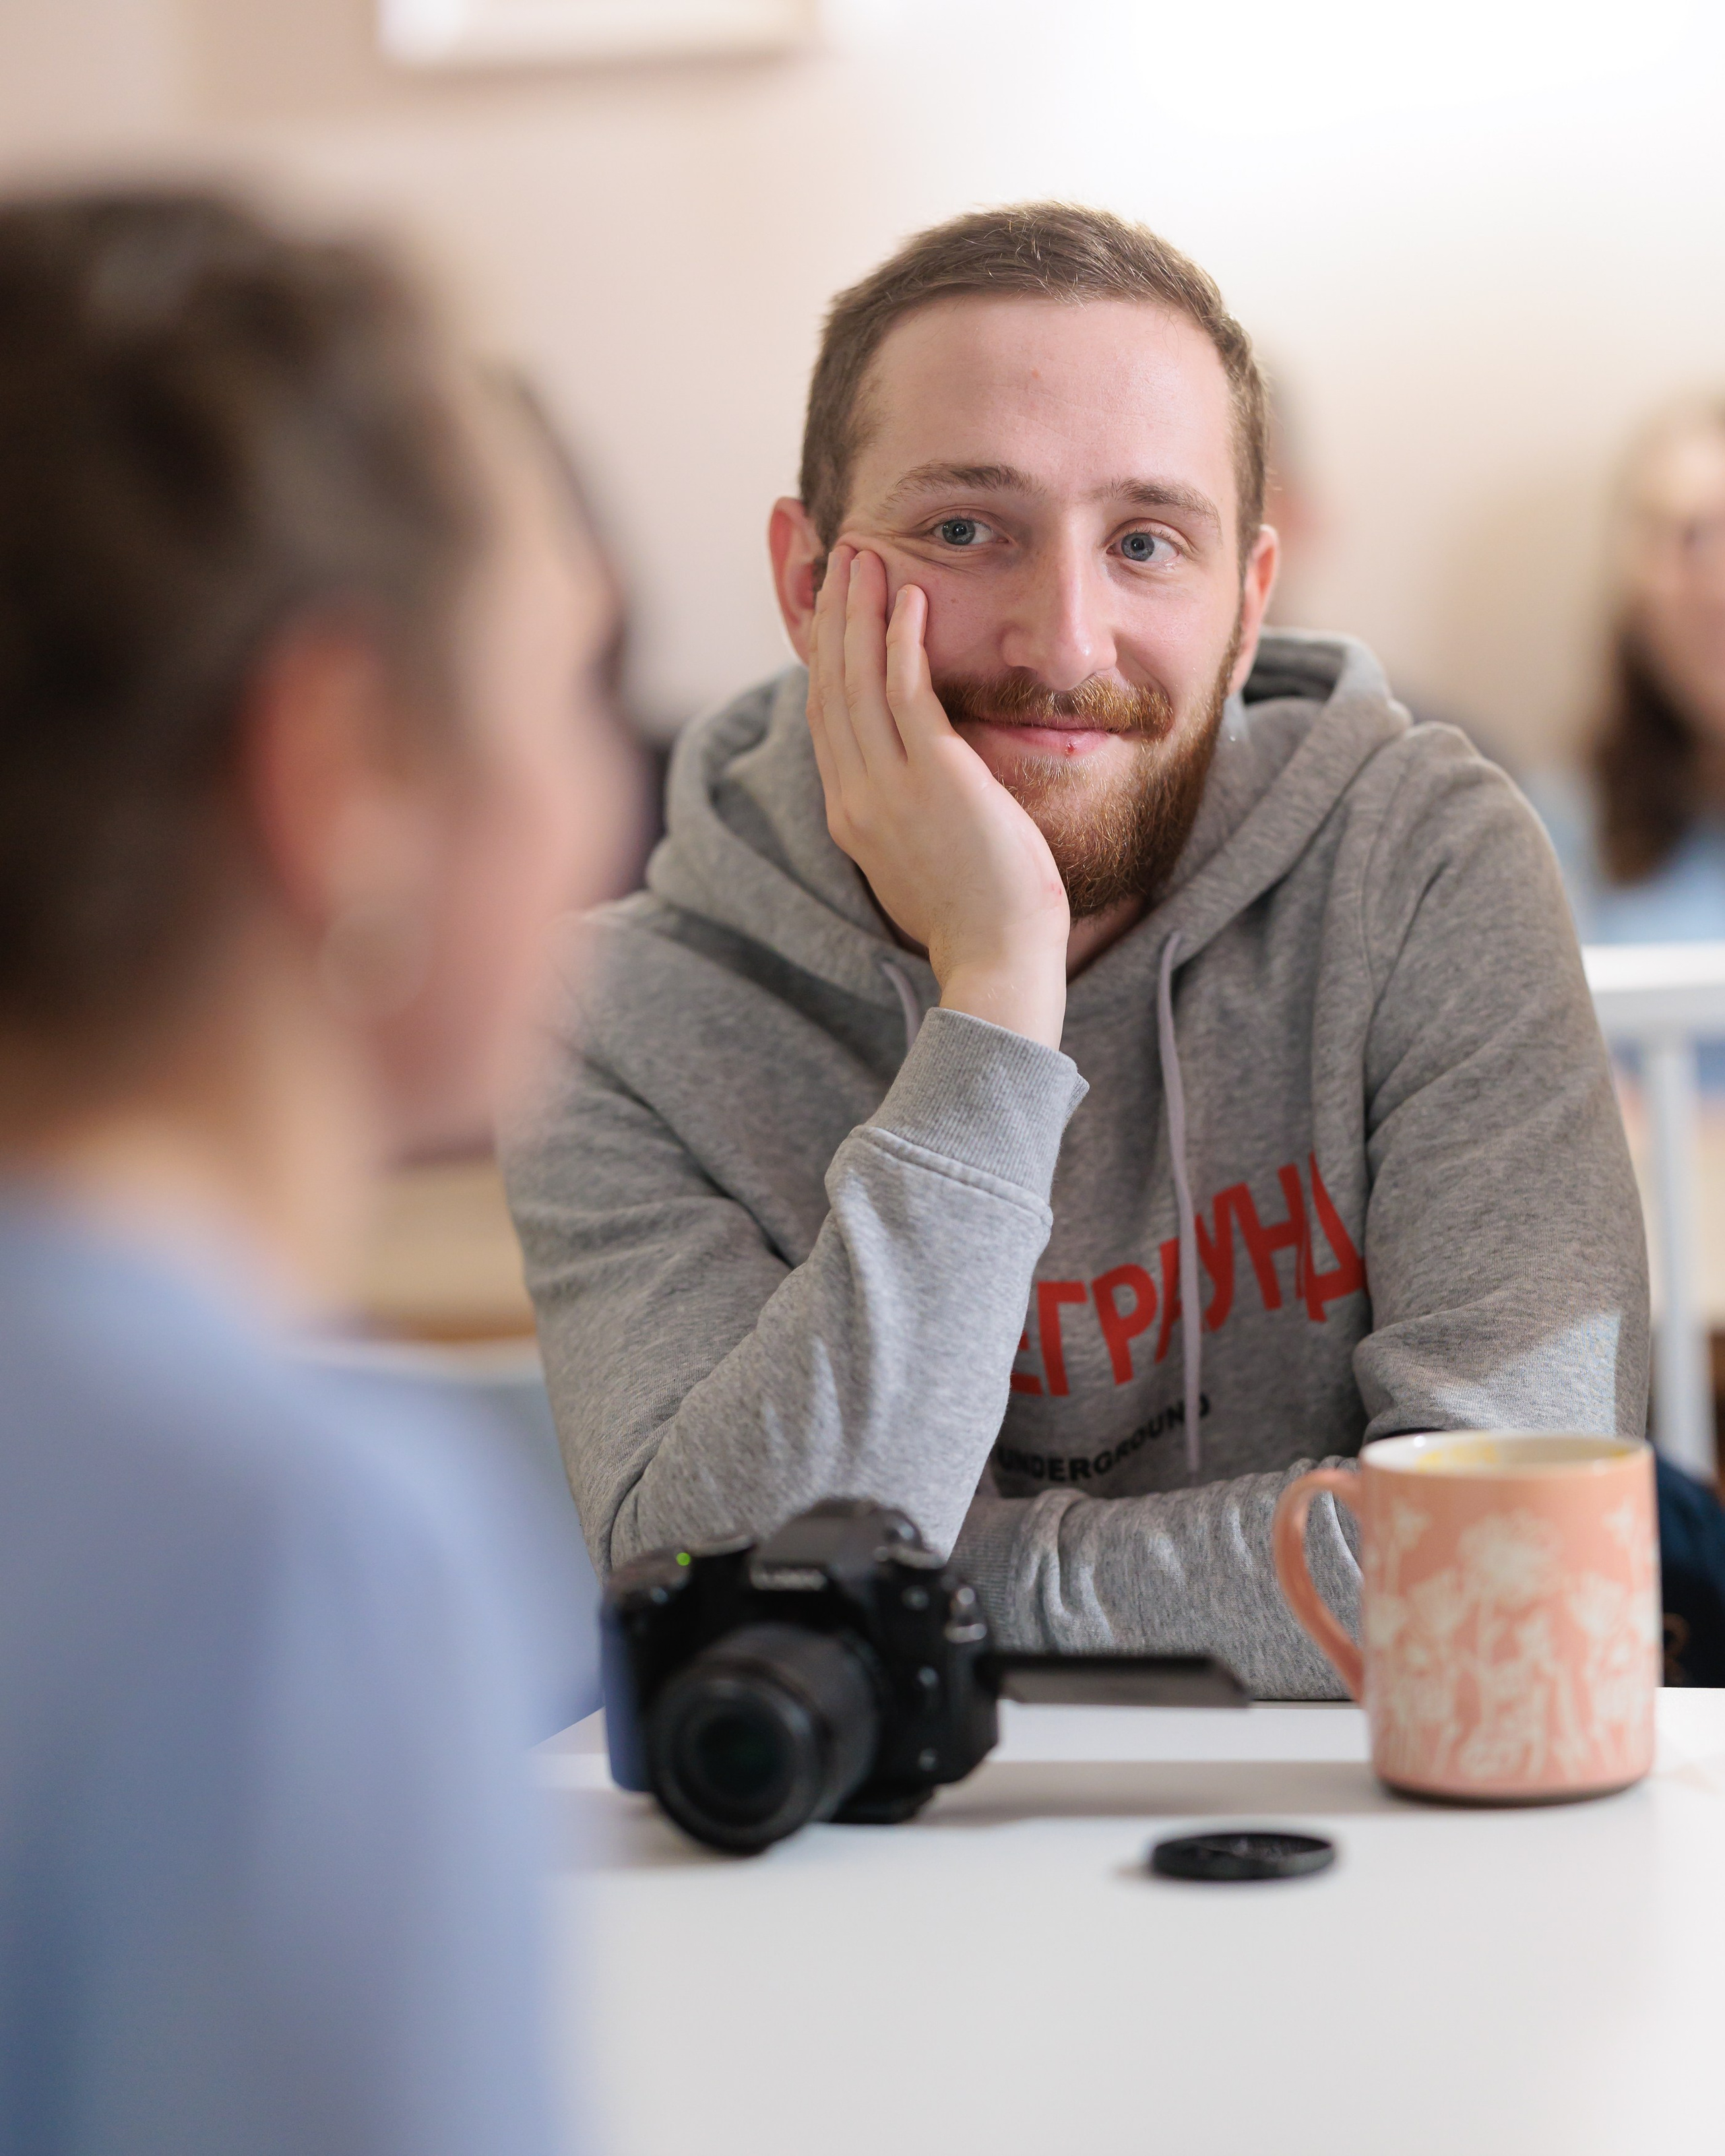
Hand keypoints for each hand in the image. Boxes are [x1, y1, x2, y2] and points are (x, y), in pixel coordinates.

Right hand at [806, 544, 1069, 1048]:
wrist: (996, 960)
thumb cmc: (976, 916)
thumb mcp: (922, 855)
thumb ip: (909, 809)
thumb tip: (924, 777)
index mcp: (848, 816)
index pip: (825, 718)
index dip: (824, 657)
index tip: (830, 609)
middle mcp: (855, 796)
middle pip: (830, 687)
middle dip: (833, 616)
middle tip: (840, 558)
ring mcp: (889, 787)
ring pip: (858, 679)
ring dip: (860, 611)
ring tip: (866, 556)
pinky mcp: (934, 778)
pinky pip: (907, 692)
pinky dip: (902, 640)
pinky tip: (911, 599)